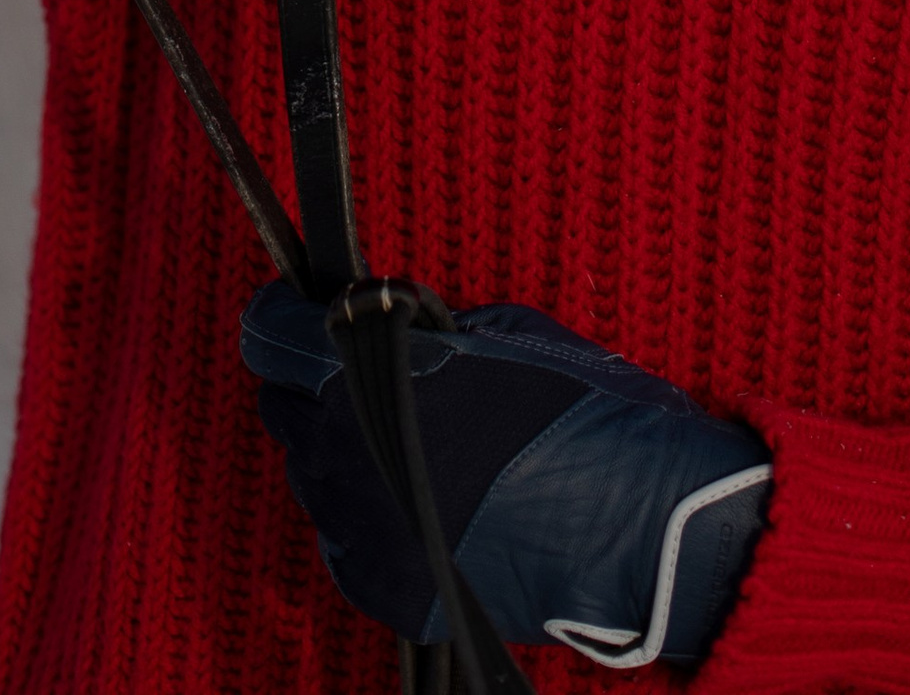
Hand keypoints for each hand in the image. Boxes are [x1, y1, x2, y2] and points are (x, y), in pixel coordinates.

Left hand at [245, 284, 768, 672]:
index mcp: (370, 373)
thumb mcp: (500, 329)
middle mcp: (349, 452)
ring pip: (312, 480)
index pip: (271, 335)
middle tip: (355, 377)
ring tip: (401, 444)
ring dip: (338, 454)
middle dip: (310, 386)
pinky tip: (415, 503)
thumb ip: (422, 328)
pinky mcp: (389, 593)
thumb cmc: (578, 410)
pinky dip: (366, 522)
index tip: (291, 316)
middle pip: (283, 409)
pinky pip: (344, 546)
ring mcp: (365, 531)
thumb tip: (385, 325)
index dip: (281, 319)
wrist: (638, 527)